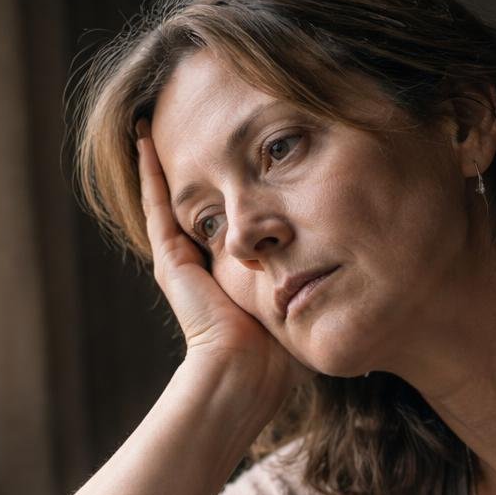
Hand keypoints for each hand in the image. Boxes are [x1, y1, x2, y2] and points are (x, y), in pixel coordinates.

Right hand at [135, 120, 308, 397]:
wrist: (245, 373)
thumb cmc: (279, 354)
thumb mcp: (300, 301)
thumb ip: (312, 282)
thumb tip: (351, 269)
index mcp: (229, 272)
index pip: (226, 219)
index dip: (228, 186)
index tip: (235, 150)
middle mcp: (201, 263)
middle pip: (195, 202)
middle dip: (193, 165)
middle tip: (187, 123)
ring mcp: (180, 260)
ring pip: (169, 197)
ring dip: (160, 161)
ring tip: (154, 121)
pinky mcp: (171, 259)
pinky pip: (157, 205)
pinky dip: (149, 173)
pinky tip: (144, 141)